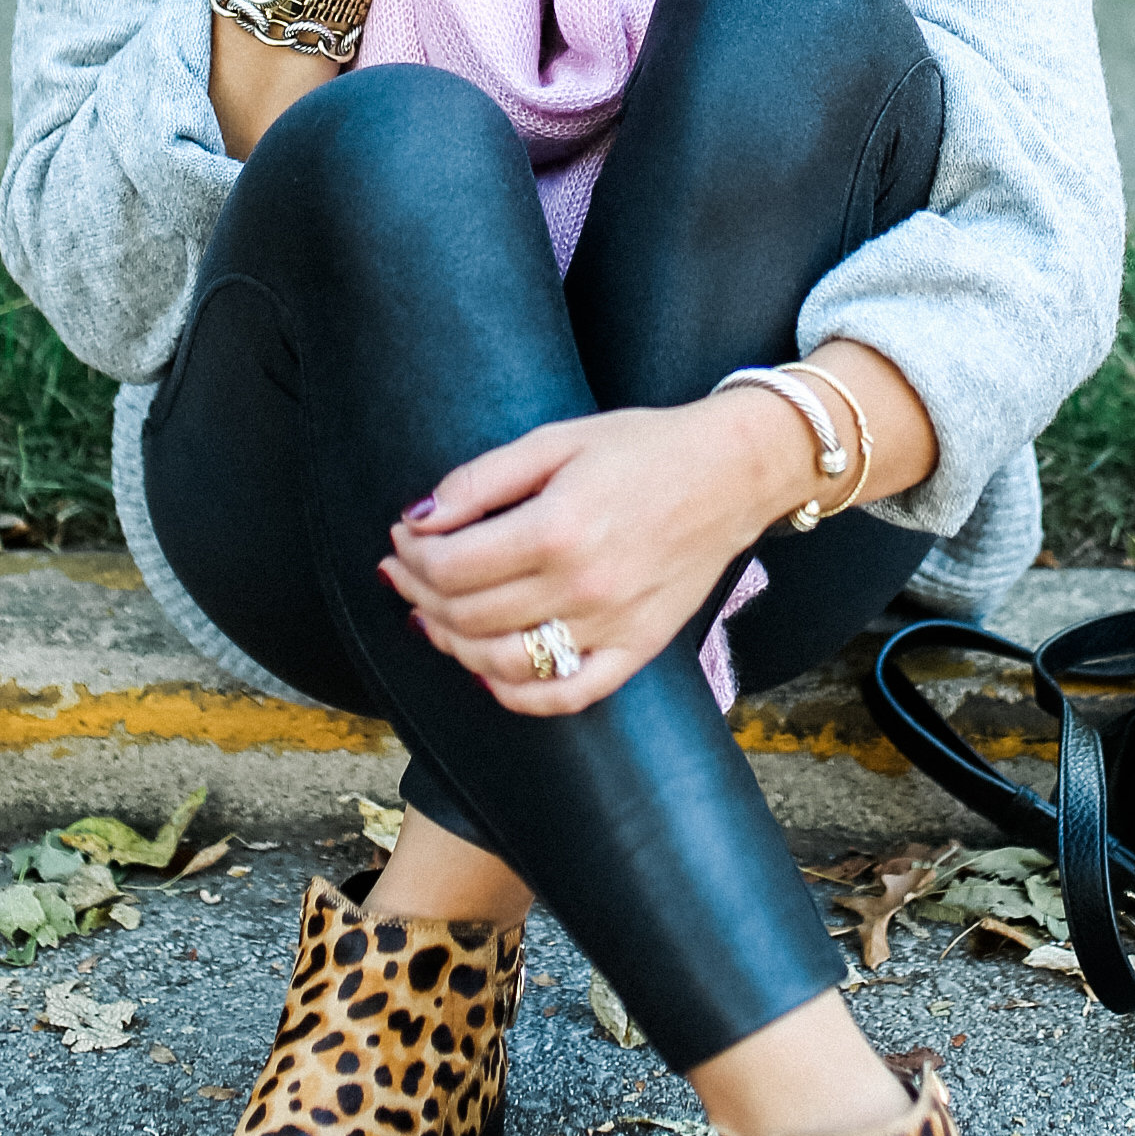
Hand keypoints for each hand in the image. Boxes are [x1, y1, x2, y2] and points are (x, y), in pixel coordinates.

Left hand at [379, 393, 816, 716]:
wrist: (732, 473)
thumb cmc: (642, 447)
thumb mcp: (556, 440)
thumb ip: (481, 481)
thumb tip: (419, 519)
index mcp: (558, 528)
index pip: (451, 567)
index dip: (412, 555)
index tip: (403, 536)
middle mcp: (582, 587)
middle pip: (467, 617)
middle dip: (420, 594)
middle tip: (406, 571)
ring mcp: (611, 627)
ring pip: (501, 664)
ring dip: (452, 645)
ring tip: (433, 616)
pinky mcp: (637, 650)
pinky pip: (565, 695)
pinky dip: (516, 695)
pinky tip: (488, 670)